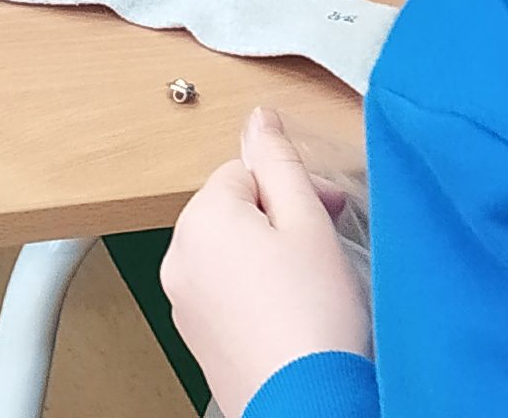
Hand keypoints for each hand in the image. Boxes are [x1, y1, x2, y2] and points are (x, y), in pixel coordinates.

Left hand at [163, 108, 369, 413]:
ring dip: (269, 256)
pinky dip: (256, 294)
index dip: (292, 187)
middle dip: (280, 219)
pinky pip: (224, 292)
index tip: (328, 210)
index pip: (243, 171)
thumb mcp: (306, 221)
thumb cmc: (312, 318)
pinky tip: (292, 315)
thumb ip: (280, 161)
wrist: (305, 403)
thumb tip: (259, 118)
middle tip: (323, 246)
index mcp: (200, 219)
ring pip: (229, 252)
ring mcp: (182, 301)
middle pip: (232, 210)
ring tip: (310, 287)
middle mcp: (178, 257)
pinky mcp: (196, 336)